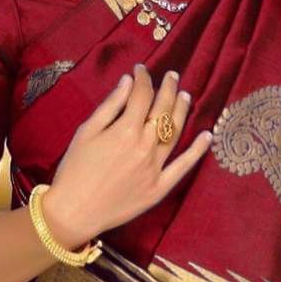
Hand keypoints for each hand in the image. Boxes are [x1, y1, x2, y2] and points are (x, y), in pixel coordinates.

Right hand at [43, 63, 212, 245]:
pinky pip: (183, 166)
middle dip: (168, 88)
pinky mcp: (159, 188)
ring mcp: (155, 168)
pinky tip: (207, 135)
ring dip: (182, 110)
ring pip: (175, 132)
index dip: (143, 78)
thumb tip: (129, 81)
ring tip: (185, 95)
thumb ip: (110, 105)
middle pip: (163, 109)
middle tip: (172, 76)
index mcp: (125, 130)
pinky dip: (197, 150)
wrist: (73, 211)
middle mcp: (145, 146)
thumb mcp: (86, 132)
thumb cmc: (73, 170)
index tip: (141, 70)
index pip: (142, 95)